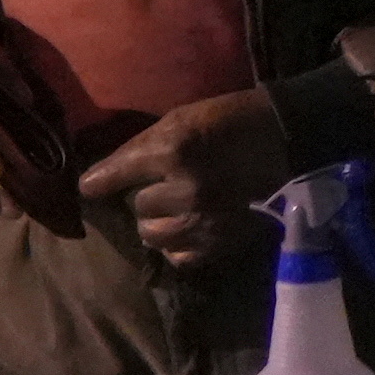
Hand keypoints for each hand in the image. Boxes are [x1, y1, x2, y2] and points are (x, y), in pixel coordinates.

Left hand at [80, 82, 294, 272]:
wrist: (285, 138)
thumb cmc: (228, 120)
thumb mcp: (179, 119)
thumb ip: (141, 147)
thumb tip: (102, 176)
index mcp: (173, 151)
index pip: (114, 175)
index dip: (97, 182)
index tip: (89, 187)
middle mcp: (185, 190)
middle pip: (137, 207)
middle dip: (144, 197)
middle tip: (160, 187)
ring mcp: (204, 220)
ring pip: (153, 235)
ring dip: (158, 223)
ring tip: (172, 210)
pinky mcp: (221, 240)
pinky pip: (179, 255)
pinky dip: (177, 245)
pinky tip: (186, 229)